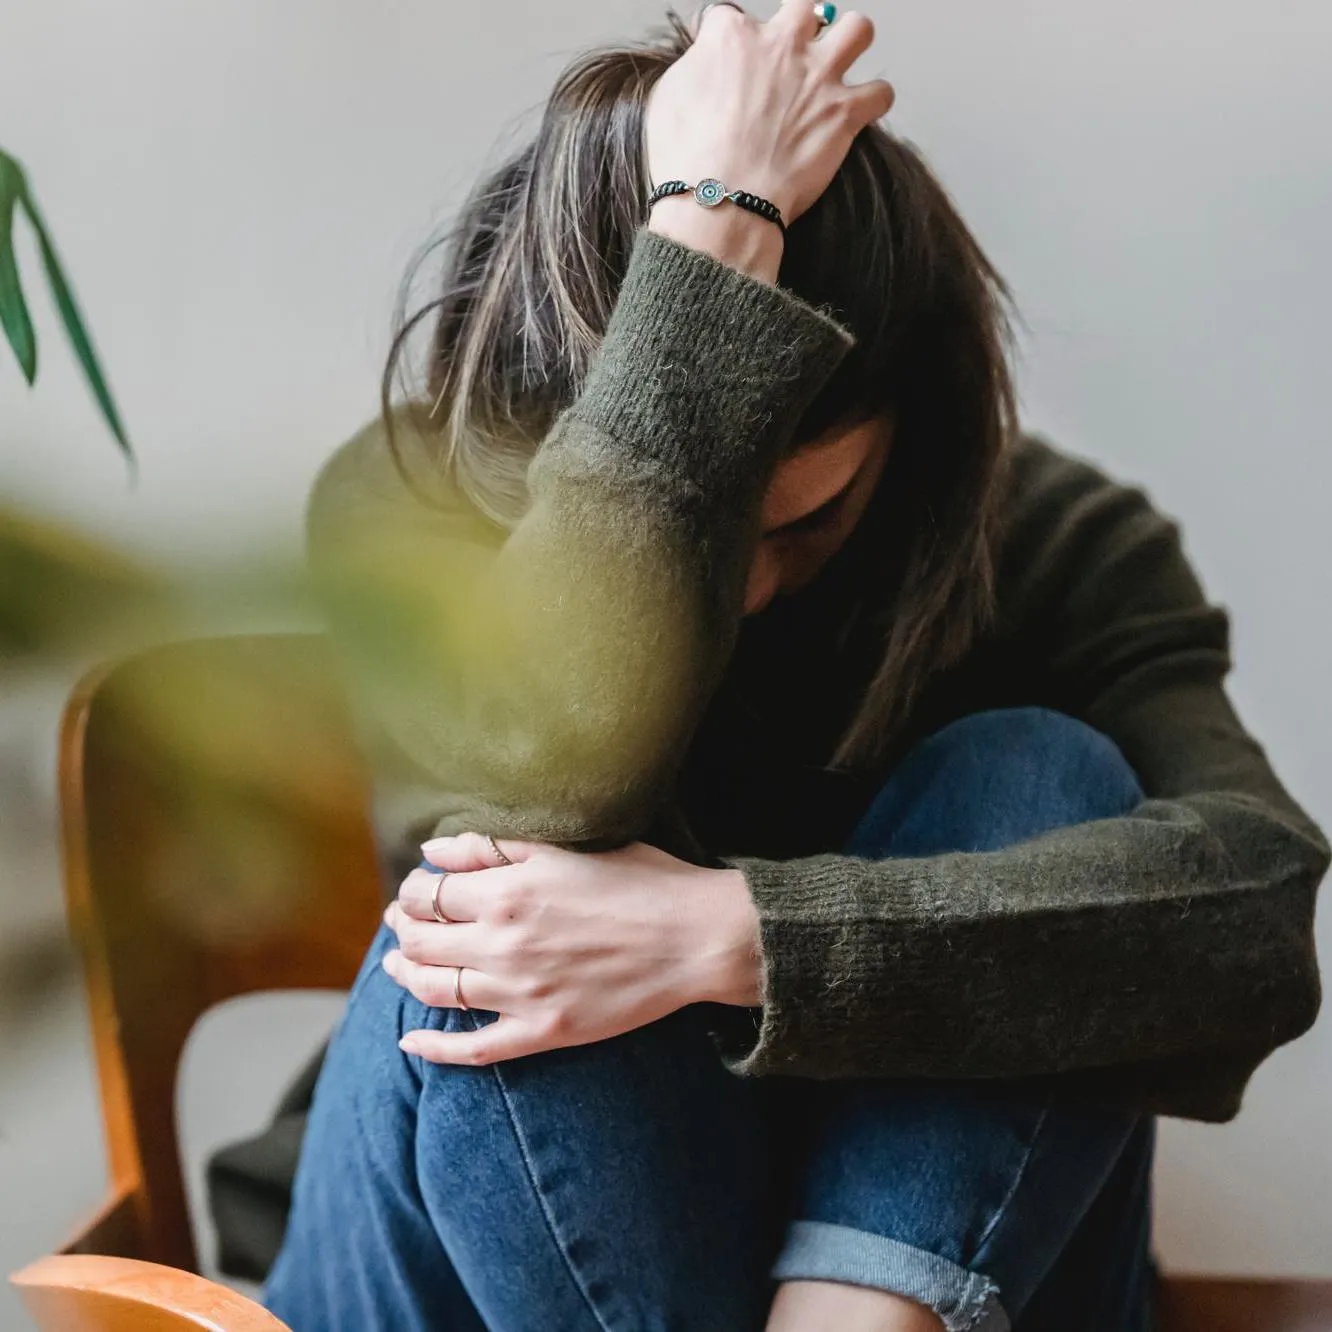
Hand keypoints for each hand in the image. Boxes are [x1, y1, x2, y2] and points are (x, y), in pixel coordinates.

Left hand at [381, 832, 762, 1064]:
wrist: (695, 938)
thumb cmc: (639, 881)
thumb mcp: (565, 848)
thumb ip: (493, 847)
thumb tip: (432, 852)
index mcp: (506, 893)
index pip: (426, 895)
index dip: (412, 891)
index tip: (417, 890)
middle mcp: (502, 945)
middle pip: (420, 942)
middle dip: (402, 929)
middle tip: (401, 923)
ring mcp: (519, 994)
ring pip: (434, 991)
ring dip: (405, 976)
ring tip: (398, 965)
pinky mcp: (542, 1032)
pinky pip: (472, 1049)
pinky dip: (433, 1050)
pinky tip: (411, 1043)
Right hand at [646, 1, 894, 227]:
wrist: (719, 203)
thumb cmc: (687, 161)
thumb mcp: (668, 99)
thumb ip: (694, 67)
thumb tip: (705, 62)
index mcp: (733, 38)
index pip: (733, 16)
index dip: (730, 42)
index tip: (730, 65)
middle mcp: (781, 46)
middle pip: (805, 7)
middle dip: (801, 27)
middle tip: (794, 55)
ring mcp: (817, 78)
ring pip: (857, 29)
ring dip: (850, 45)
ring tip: (836, 70)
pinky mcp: (843, 114)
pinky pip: (881, 92)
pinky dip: (874, 101)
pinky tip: (860, 112)